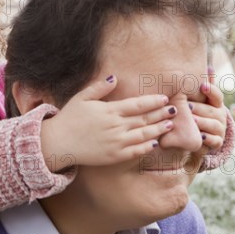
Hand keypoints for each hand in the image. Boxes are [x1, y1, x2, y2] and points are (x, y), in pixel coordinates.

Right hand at [41, 75, 176, 170]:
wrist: (58, 143)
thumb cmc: (69, 118)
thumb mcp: (82, 98)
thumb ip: (100, 88)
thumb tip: (115, 77)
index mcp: (109, 110)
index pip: (138, 104)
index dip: (153, 101)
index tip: (165, 99)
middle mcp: (115, 126)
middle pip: (145, 119)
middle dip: (161, 114)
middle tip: (176, 110)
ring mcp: (116, 142)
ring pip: (144, 135)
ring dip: (159, 129)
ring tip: (170, 125)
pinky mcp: (114, 156)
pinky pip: (135, 151)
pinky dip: (147, 147)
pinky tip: (156, 142)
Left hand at [190, 67, 226, 150]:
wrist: (198, 138)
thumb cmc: (196, 114)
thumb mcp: (199, 100)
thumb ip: (205, 86)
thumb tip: (209, 66)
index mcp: (215, 104)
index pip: (217, 95)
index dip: (211, 90)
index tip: (202, 86)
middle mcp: (220, 115)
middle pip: (212, 111)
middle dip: (200, 108)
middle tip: (188, 106)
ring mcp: (220, 129)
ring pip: (213, 125)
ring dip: (203, 122)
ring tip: (193, 120)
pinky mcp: (217, 142)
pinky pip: (214, 140)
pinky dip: (208, 139)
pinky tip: (200, 137)